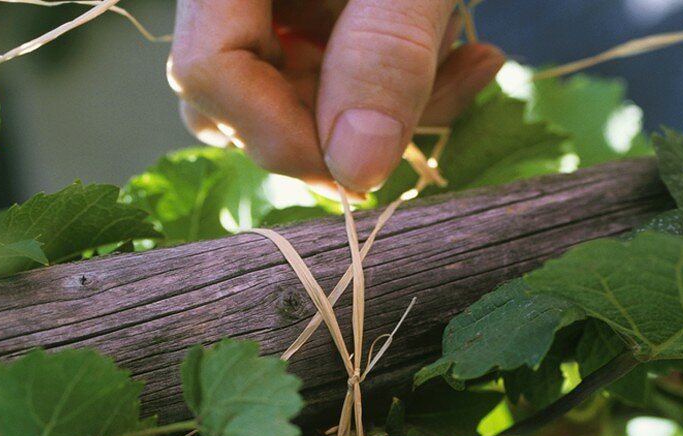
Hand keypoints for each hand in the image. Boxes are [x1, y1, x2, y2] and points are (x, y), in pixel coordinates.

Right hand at [168, 0, 504, 192]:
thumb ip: (384, 53)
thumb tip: (358, 171)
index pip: (209, 72)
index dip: (279, 134)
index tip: (362, 165)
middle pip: (247, 97)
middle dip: (348, 126)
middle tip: (434, 105)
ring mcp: (275, 3)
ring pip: (298, 94)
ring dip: (390, 105)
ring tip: (472, 61)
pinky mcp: (317, 11)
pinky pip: (337, 70)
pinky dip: (404, 78)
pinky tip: (473, 55)